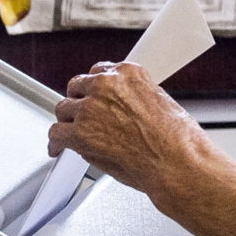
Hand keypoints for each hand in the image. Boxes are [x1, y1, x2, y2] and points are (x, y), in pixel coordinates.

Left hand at [48, 61, 210, 199]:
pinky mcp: (80, 134)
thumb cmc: (178, 140)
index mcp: (129, 74)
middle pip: (77, 88)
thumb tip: (119, 112)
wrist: (177, 163)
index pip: (99, 72)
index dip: (94, 89)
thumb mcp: (160, 104)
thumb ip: (133, 101)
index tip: (93, 97)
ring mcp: (91, 109)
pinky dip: (56, 143)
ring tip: (70, 133)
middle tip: (82, 117)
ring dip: (67, 122)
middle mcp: (106, 85)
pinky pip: (56, 134)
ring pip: (63, 110)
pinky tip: (58, 149)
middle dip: (79, 103)